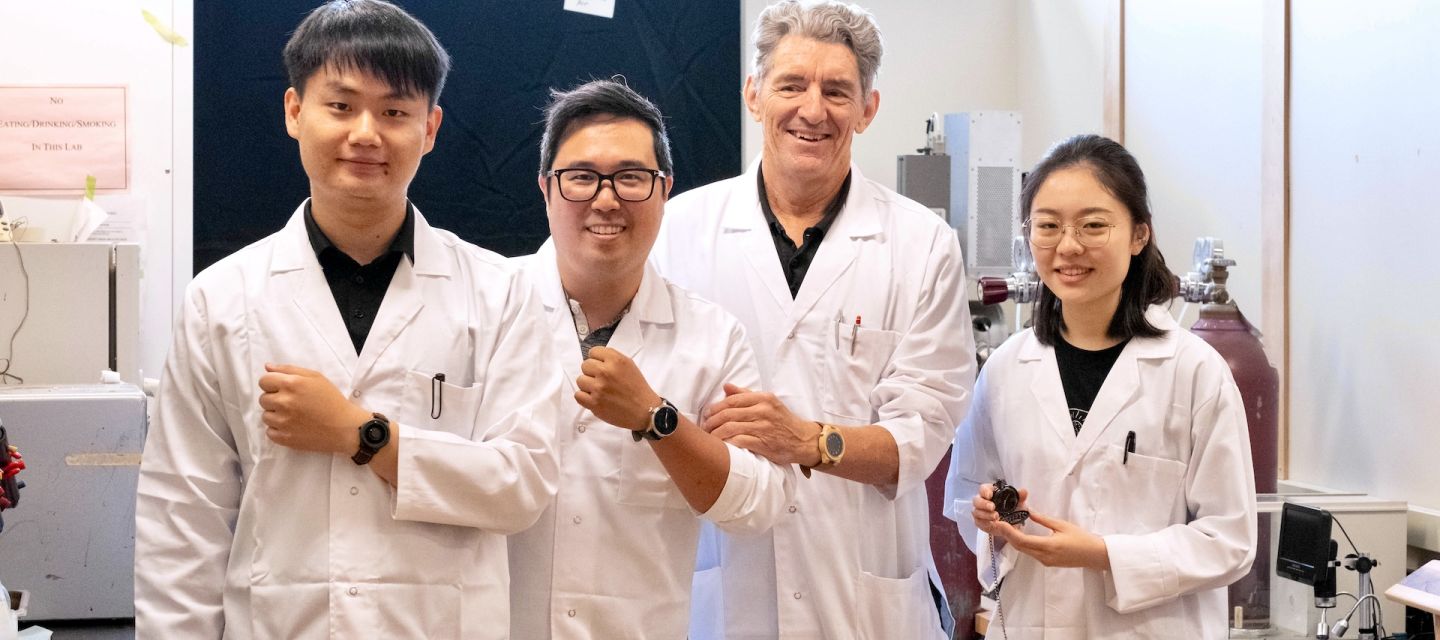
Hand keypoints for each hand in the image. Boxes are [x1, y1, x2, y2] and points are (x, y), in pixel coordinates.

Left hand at [258, 363, 369, 453]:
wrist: (344, 428)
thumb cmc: (332, 400)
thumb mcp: (316, 377)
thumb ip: (289, 369)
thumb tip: (267, 367)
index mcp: (291, 384)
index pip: (264, 381)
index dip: (272, 383)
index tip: (283, 388)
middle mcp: (284, 402)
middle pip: (263, 399)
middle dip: (274, 399)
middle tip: (292, 403)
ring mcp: (283, 422)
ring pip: (265, 416)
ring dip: (276, 415)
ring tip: (294, 416)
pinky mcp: (284, 438)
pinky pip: (269, 432)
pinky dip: (278, 430)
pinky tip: (292, 427)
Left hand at [575, 346, 661, 431]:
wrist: (644, 409)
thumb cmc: (637, 388)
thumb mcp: (629, 365)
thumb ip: (612, 359)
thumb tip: (595, 358)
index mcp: (616, 360)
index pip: (593, 352)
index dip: (597, 359)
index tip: (601, 366)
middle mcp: (606, 372)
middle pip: (585, 365)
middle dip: (592, 372)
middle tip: (601, 380)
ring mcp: (599, 388)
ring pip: (580, 380)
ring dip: (587, 385)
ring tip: (599, 390)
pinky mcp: (594, 403)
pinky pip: (578, 395)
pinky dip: (584, 397)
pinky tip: (594, 398)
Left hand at [702, 383, 818, 465]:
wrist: (803, 440)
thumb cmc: (782, 421)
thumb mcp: (768, 403)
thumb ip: (746, 395)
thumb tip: (726, 386)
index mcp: (764, 398)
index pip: (732, 400)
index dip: (715, 407)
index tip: (707, 414)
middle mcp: (763, 411)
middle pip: (728, 413)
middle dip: (712, 421)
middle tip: (705, 428)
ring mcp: (764, 428)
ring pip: (731, 427)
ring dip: (716, 433)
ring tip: (709, 437)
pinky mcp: (764, 444)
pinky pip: (739, 442)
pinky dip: (727, 443)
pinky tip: (721, 446)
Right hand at [971, 483, 1030, 536]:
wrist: (1012, 523)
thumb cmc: (1012, 509)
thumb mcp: (1018, 503)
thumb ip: (1020, 496)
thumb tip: (1023, 491)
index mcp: (990, 492)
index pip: (983, 489)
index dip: (985, 491)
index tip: (990, 495)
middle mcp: (982, 501)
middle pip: (976, 500)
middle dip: (984, 504)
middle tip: (993, 507)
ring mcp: (980, 512)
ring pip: (976, 512)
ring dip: (985, 514)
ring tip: (996, 517)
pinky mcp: (980, 521)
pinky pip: (978, 522)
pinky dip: (985, 522)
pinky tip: (992, 523)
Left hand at [991, 510, 1110, 571]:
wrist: (1095, 555)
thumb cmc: (1082, 539)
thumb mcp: (1062, 525)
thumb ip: (1043, 519)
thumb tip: (1028, 511)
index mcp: (1048, 547)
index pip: (1022, 541)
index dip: (1008, 532)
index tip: (999, 523)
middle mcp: (1044, 557)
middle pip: (1019, 547)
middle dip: (1007, 535)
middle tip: (999, 522)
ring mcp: (1045, 561)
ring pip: (1023, 551)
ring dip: (1014, 539)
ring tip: (1007, 526)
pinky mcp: (1047, 563)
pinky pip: (1030, 553)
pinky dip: (1022, 544)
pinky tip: (1020, 534)